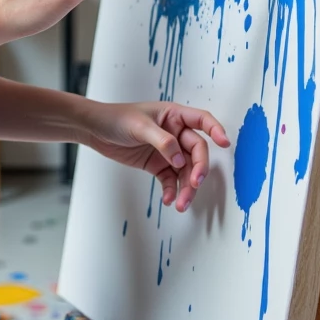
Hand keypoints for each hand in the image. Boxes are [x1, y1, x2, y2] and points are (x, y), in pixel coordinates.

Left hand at [78, 98, 230, 211]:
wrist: (95, 130)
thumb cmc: (117, 118)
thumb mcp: (139, 127)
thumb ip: (162, 142)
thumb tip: (180, 160)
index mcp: (174, 115)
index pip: (202, 120)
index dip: (216, 130)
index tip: (225, 144)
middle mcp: (175, 133)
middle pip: (197, 152)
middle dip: (198, 170)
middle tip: (194, 184)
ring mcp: (168, 151)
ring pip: (185, 171)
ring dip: (186, 187)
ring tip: (181, 203)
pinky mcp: (157, 165)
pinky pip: (171, 180)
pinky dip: (172, 191)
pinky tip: (169, 200)